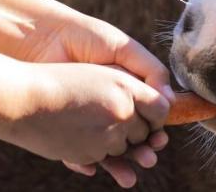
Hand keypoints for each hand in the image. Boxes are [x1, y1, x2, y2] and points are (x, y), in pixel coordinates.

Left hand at [19, 11, 174, 186]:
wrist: (44, 40)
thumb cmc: (85, 38)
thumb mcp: (122, 49)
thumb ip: (149, 70)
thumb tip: (172, 100)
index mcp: (126, 87)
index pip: (147, 116)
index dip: (156, 128)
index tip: (160, 137)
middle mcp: (109, 106)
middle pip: (132, 138)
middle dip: (143, 151)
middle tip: (149, 158)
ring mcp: (88, 120)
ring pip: (108, 151)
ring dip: (121, 166)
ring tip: (129, 176)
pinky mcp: (66, 129)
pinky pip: (78, 154)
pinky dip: (86, 163)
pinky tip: (92, 167)